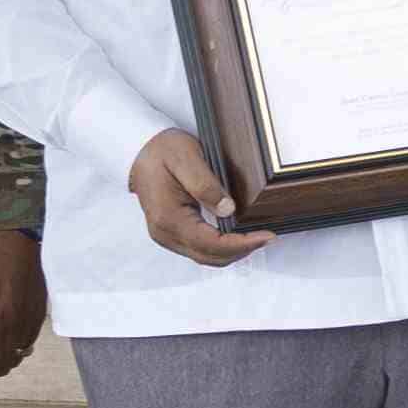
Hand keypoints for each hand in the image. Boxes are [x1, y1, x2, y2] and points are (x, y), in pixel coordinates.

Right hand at [129, 129, 276, 266]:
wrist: (139, 150)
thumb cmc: (161, 151)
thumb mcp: (185, 157)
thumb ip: (205, 184)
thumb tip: (227, 209)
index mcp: (168, 218)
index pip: (211, 244)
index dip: (242, 244)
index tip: (267, 236)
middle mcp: (165, 233)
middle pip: (210, 256)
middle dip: (242, 250)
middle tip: (268, 237)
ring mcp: (167, 235)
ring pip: (206, 257)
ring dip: (233, 251)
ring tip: (257, 237)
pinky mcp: (171, 233)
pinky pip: (200, 249)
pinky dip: (221, 247)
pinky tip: (238, 236)